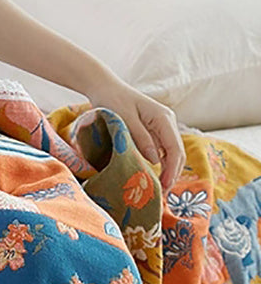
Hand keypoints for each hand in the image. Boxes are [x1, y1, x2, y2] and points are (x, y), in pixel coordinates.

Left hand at [85, 75, 185, 191]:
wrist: (105, 87)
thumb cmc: (112, 101)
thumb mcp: (124, 120)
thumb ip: (140, 139)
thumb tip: (156, 160)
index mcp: (163, 118)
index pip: (175, 149)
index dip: (172, 171)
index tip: (164, 188)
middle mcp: (167, 122)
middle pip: (177, 153)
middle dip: (172, 174)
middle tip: (162, 196)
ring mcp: (162, 126)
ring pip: (171, 153)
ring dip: (168, 171)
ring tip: (159, 190)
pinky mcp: (154, 130)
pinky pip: (162, 150)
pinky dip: (161, 164)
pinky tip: (154, 176)